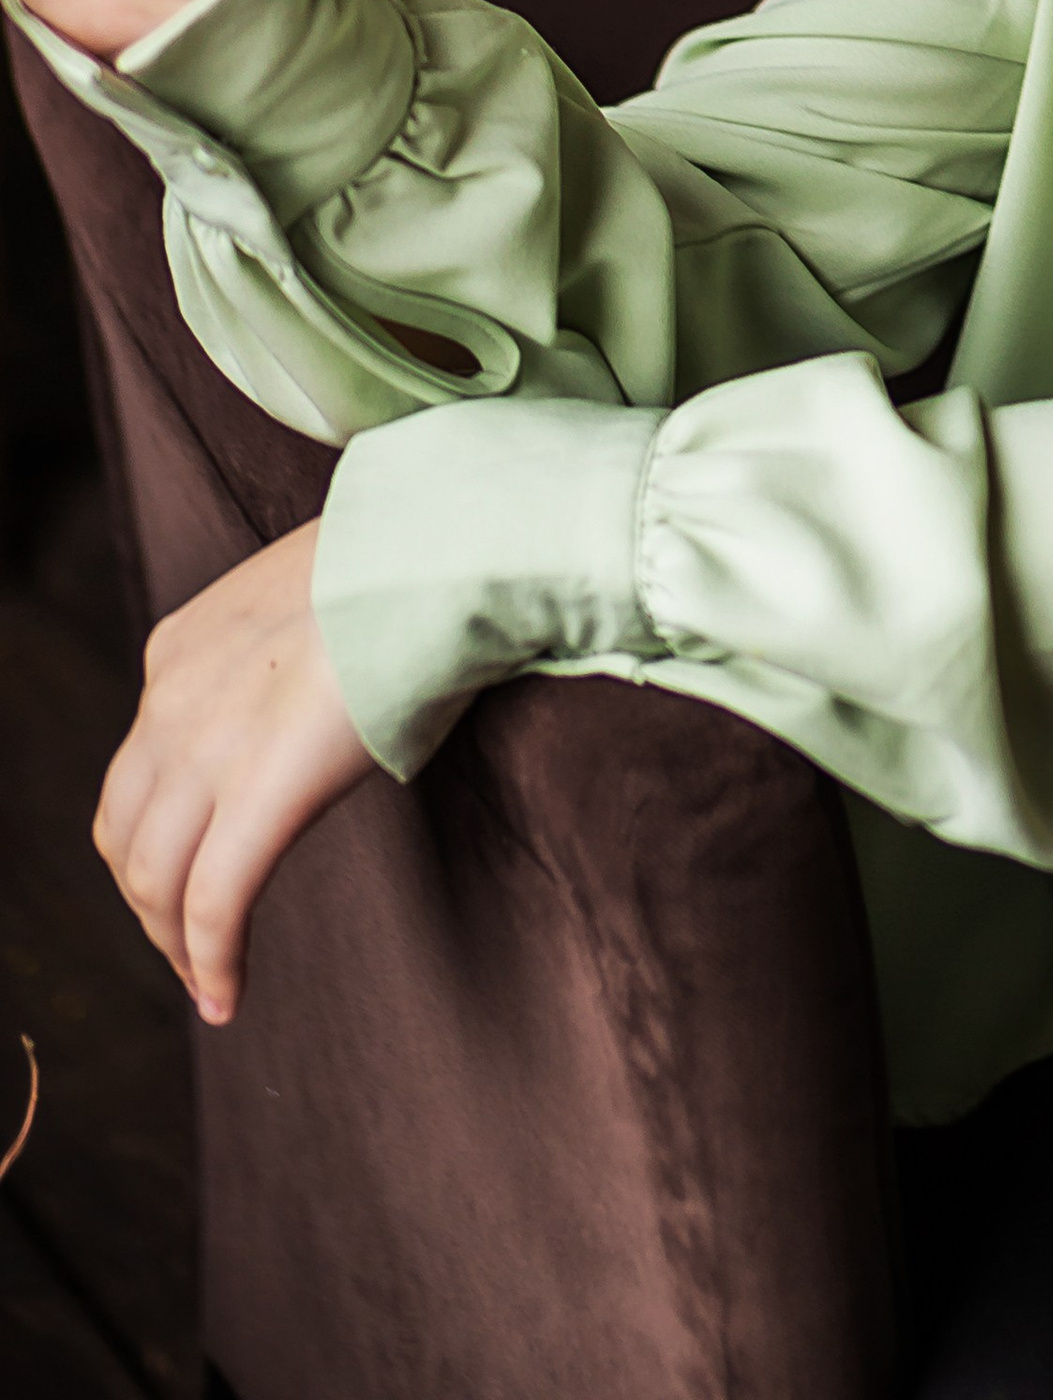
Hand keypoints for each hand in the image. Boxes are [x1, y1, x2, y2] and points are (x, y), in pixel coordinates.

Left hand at [94, 522, 375, 1024]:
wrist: (439, 546)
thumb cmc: (409, 565)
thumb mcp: (308, 604)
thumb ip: (286, 656)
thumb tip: (327, 695)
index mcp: (180, 648)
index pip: (138, 769)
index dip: (156, 836)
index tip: (191, 874)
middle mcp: (170, 698)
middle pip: (124, 833)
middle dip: (149, 902)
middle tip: (190, 946)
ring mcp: (204, 745)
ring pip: (154, 879)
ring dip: (174, 943)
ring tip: (208, 982)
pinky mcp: (257, 791)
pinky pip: (214, 903)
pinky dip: (212, 961)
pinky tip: (227, 995)